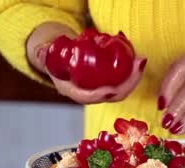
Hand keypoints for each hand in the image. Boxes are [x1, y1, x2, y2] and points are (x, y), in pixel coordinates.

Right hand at [27, 23, 146, 104]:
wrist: (60, 60)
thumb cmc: (54, 58)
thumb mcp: (46, 57)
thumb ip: (45, 54)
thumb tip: (43, 51)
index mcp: (75, 92)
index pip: (89, 97)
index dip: (101, 95)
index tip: (111, 89)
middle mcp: (91, 95)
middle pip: (114, 95)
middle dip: (128, 83)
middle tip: (137, 64)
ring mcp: (102, 91)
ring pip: (122, 90)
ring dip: (134, 77)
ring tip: (141, 60)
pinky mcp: (110, 84)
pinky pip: (124, 82)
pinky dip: (133, 73)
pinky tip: (139, 61)